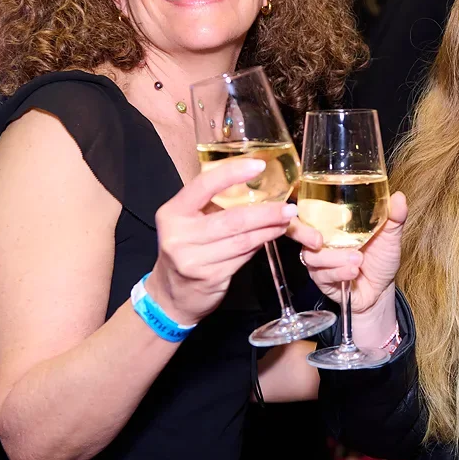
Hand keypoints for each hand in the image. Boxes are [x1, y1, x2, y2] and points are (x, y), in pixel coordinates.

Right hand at [146, 158, 298, 324]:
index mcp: (173, 212)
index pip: (204, 185)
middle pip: (232, 219)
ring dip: (268, 230)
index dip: (232, 173)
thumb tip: (256, 188)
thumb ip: (212, 206)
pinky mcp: (209, 277)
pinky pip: (242, 257)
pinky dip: (259, 245)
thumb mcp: (189, 222)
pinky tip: (270, 237)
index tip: (259, 165)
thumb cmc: (186, 248)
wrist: (171, 295)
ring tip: (285, 221)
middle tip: (288, 207)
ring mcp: (193, 259)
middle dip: (265, 212)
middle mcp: (179, 235)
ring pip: (241, 240)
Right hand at [298, 191, 406, 314]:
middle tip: (320, 239)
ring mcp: (320, 259)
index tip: (310, 206)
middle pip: (300, 232)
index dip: (302, 209)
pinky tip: (353, 271)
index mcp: (333, 223)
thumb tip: (399, 197)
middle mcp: (323, 239)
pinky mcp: (321, 279)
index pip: (311, 210)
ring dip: (334, 258)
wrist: (381, 290)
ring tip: (357, 259)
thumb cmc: (381, 259)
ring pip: (312, 255)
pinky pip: (322, 274)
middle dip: (304, 234)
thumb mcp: (389, 235)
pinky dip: (338, 272)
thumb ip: (394, 216)